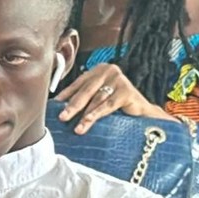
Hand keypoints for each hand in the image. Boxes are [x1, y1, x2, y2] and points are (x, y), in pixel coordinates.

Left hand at [55, 61, 169, 131]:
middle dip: (72, 106)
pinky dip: (96, 114)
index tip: (55, 105)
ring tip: (76, 128)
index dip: (66, 94)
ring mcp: (119, 79)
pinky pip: (108, 105)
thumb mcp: (99, 99)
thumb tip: (61, 107)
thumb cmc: (118, 107)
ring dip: (84, 115)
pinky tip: (88, 121)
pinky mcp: (127, 90)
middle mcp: (108, 70)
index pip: (79, 82)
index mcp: (99, 70)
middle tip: (62, 117)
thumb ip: (86, 98)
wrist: (143, 114)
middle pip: (86, 90)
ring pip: (96, 99)